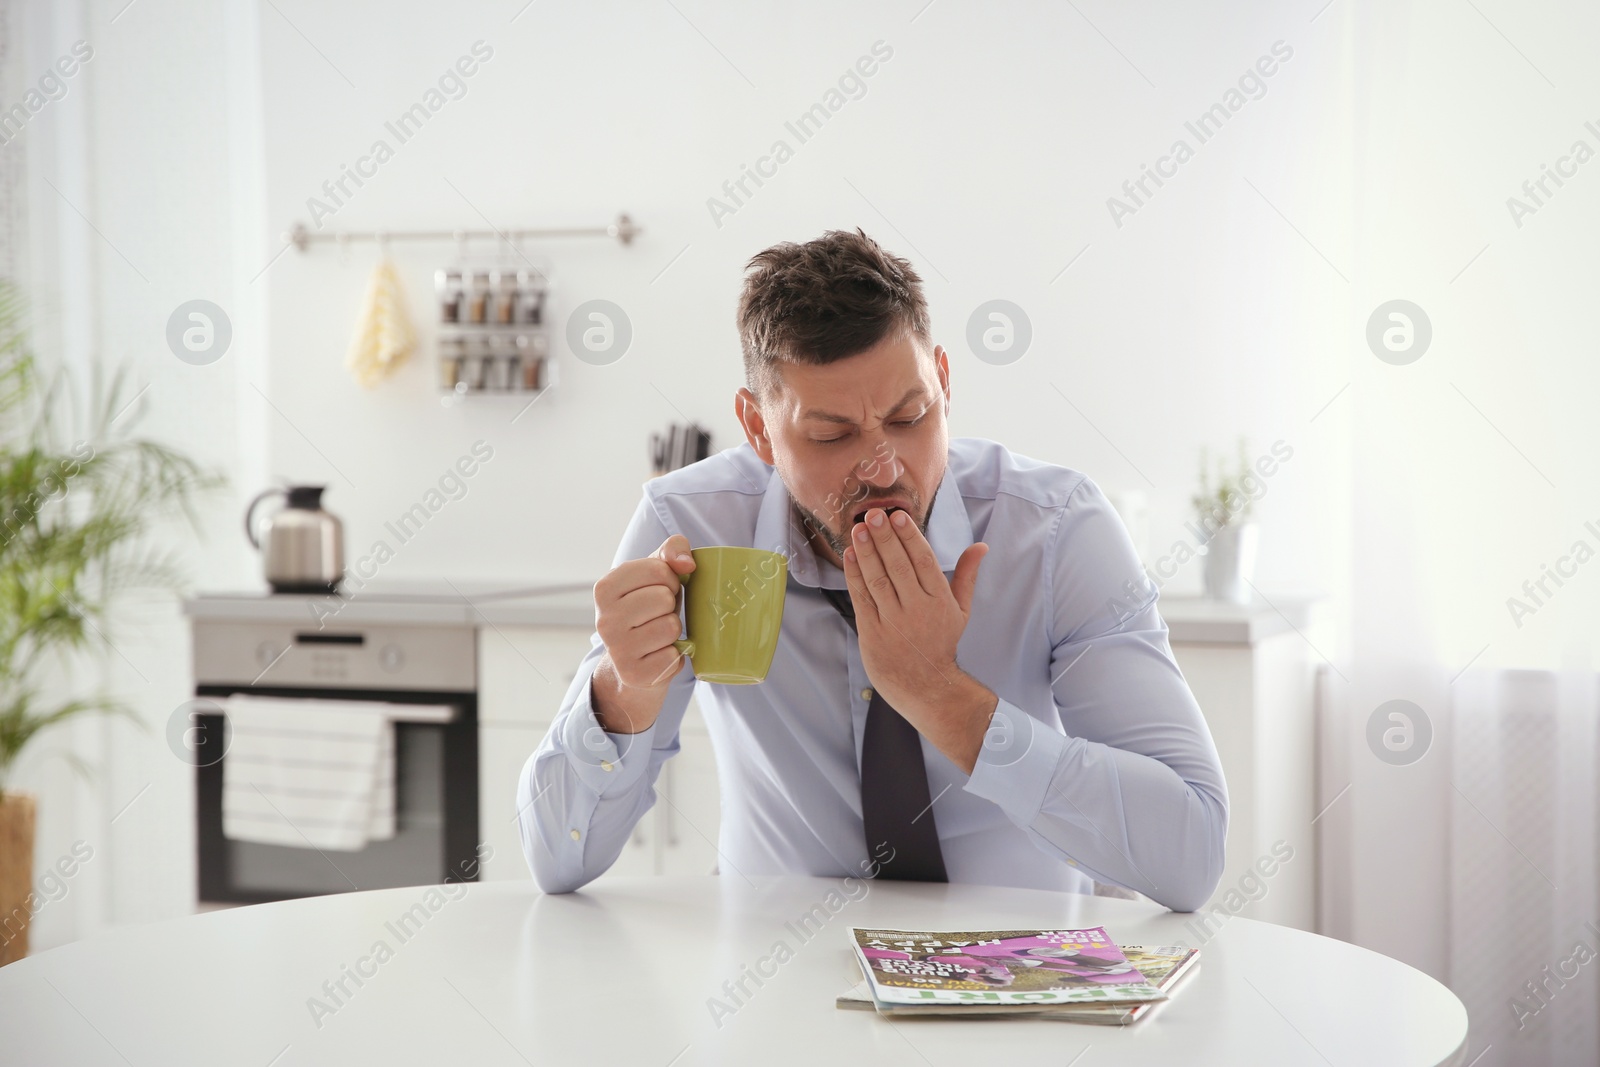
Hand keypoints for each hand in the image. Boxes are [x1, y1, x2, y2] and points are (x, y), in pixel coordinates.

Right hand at [591, 535, 694, 732]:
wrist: (634, 660)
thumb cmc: (648, 607)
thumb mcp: (656, 572)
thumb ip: (672, 550)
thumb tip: (687, 563)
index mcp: (605, 587)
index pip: (658, 569)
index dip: (670, 579)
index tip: (660, 589)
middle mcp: (604, 619)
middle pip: (664, 598)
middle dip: (671, 605)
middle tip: (660, 614)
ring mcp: (616, 649)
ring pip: (670, 627)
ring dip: (673, 631)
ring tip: (659, 633)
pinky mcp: (633, 674)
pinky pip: (673, 656)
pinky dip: (674, 655)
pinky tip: (659, 654)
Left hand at [842, 507, 996, 771]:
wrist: (924, 685)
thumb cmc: (941, 642)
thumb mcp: (961, 610)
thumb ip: (966, 575)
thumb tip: (981, 546)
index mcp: (940, 601)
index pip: (924, 562)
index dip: (910, 537)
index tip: (899, 516)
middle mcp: (917, 609)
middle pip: (898, 566)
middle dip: (885, 538)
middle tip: (873, 514)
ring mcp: (893, 621)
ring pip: (878, 579)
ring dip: (866, 552)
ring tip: (858, 529)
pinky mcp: (872, 632)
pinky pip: (862, 597)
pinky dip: (854, 575)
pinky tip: (850, 555)